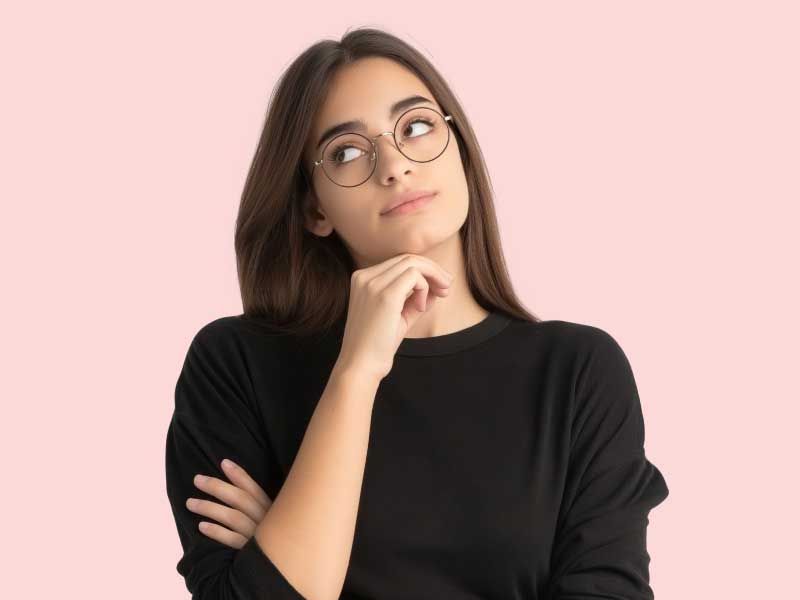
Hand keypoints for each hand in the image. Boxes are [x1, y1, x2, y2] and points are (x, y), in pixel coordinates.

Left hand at [185, 458, 272, 549]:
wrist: (281, 570)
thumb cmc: (273, 542)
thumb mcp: (272, 521)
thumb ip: (259, 507)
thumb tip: (237, 489)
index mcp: (273, 510)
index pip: (254, 489)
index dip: (239, 475)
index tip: (223, 462)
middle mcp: (267, 521)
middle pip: (240, 499)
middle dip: (217, 486)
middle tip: (197, 479)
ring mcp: (258, 537)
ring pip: (232, 517)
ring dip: (210, 507)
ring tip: (191, 502)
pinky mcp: (250, 554)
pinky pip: (231, 540)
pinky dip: (216, 532)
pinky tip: (201, 526)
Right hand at [336, 253, 452, 381]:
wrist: (361, 366)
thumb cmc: (377, 345)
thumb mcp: (398, 316)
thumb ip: (415, 299)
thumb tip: (437, 286)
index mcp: (362, 279)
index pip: (399, 263)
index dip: (423, 271)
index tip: (439, 287)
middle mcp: (364, 277)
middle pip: (407, 258)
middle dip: (433, 270)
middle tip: (447, 287)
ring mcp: (372, 283)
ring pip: (413, 263)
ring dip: (433, 276)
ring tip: (442, 293)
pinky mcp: (385, 294)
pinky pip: (414, 276)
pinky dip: (424, 289)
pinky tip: (421, 308)